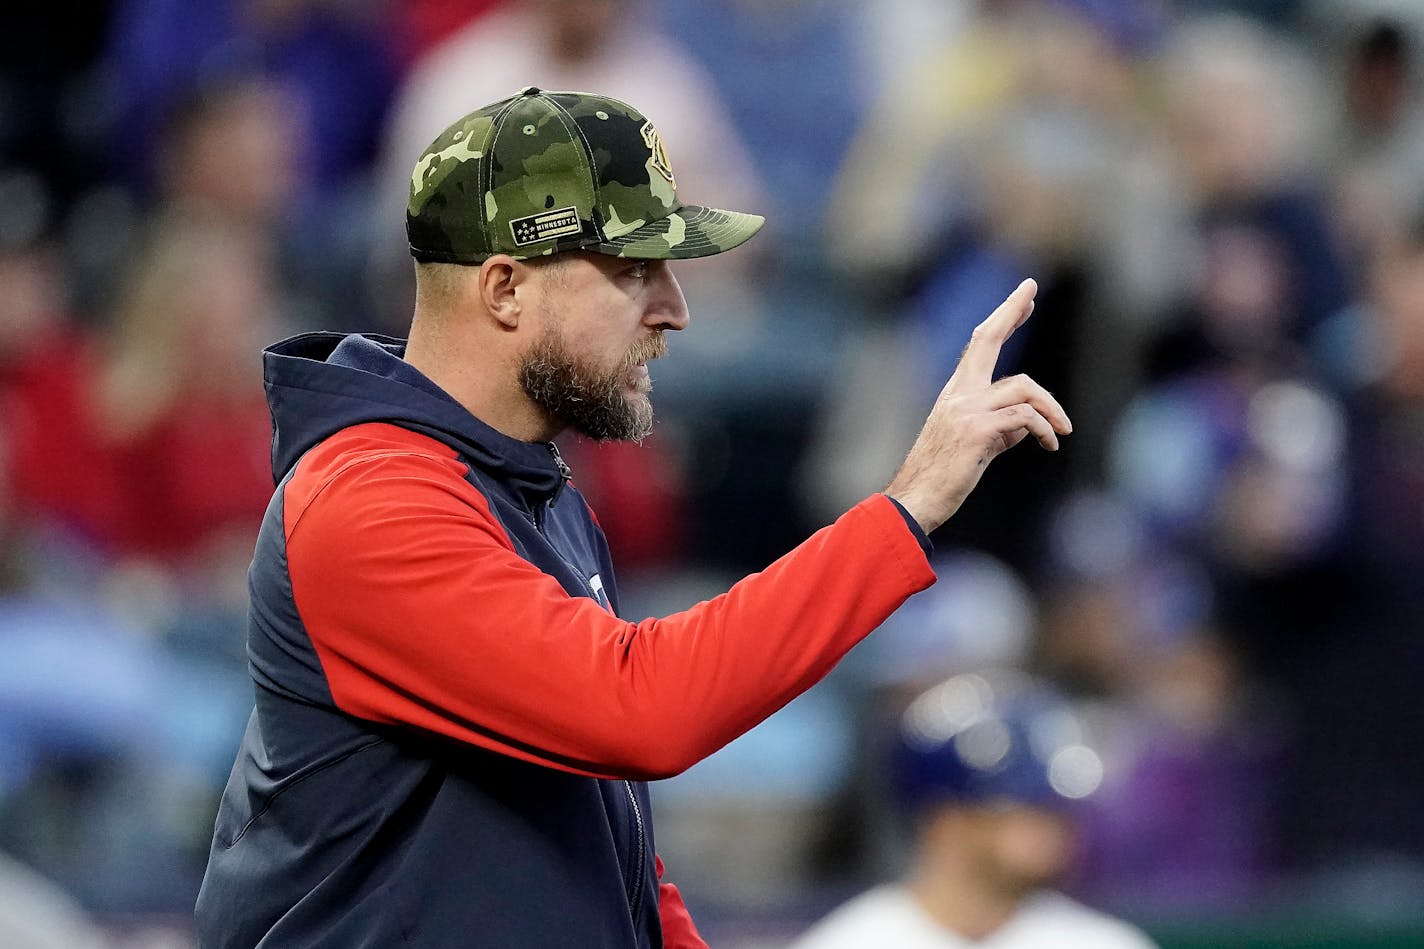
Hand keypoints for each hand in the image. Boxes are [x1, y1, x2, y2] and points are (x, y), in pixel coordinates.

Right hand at [884, 278, 1070, 533]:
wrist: (914, 502)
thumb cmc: (941, 479)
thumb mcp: (973, 445)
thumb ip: (999, 427)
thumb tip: (1027, 424)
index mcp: (954, 395)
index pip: (980, 345)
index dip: (1004, 318)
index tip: (1024, 297)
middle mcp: (957, 395)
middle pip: (986, 339)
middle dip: (1010, 310)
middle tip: (1029, 287)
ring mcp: (966, 411)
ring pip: (1023, 387)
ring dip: (1051, 409)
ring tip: (1062, 431)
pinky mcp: (977, 432)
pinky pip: (1025, 417)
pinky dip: (1044, 430)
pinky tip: (1049, 445)